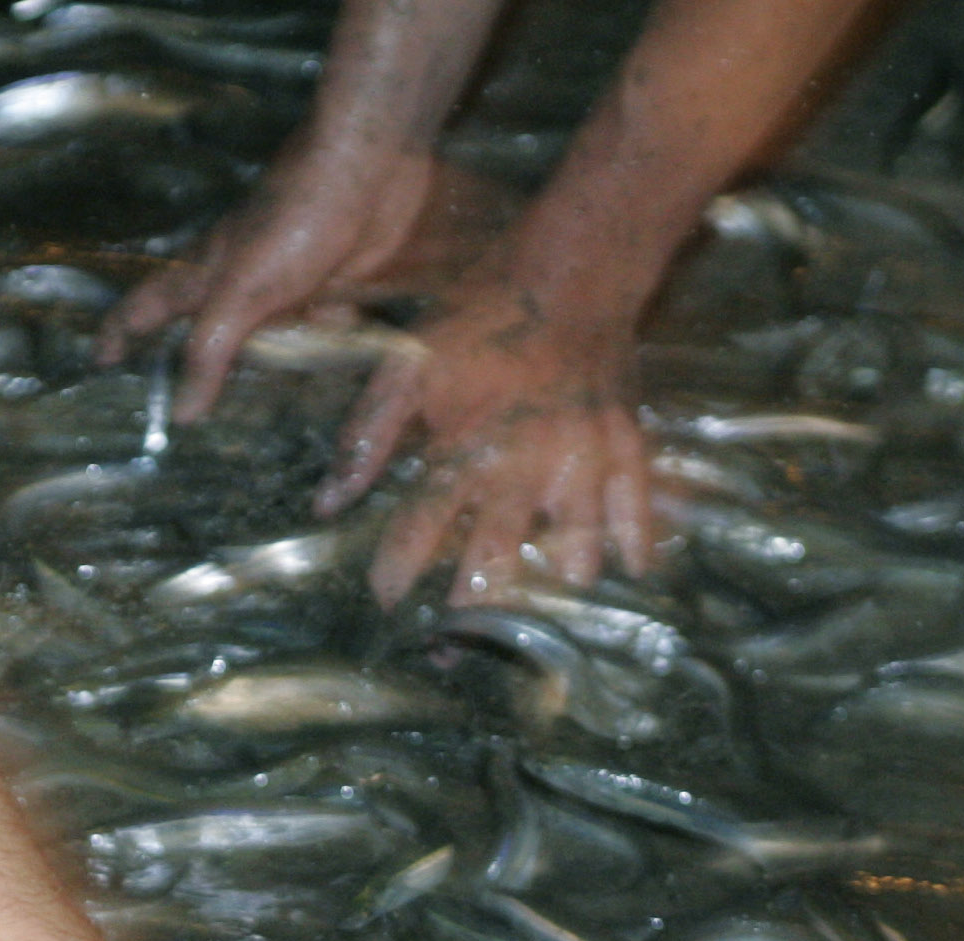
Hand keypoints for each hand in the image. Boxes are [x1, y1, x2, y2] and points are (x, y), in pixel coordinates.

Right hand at [98, 137, 440, 420]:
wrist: (371, 169)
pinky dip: (317, 364)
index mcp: (202, 277)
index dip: (118, 333)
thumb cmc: (294, 218)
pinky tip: (322, 395)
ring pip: (261, 343)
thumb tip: (180, 414)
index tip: (98, 361)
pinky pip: (316, 341)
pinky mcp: (329, 294)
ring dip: (257, 377)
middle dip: (185, 367)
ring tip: (248, 424)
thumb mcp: (240, 291)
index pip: (144, 307)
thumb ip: (209, 350)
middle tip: (170, 411)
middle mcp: (237, 286)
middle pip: (201, 334)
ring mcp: (282, 291)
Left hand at [323, 278, 654, 603]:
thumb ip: (367, 434)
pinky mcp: (625, 445)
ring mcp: (581, 459)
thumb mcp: (406, 363)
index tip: (384, 602)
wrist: (569, 268)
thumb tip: (326, 502)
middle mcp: (522, 464)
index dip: (397, 572)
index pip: (421, 528)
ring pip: (572, 547)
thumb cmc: (478, 315)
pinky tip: (627, 576)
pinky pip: (636, 508)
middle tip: (453, 648)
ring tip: (537, 625)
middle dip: (472, 609)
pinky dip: (634, 543)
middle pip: (496, 558)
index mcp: (463, 444)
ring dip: (552, 587)